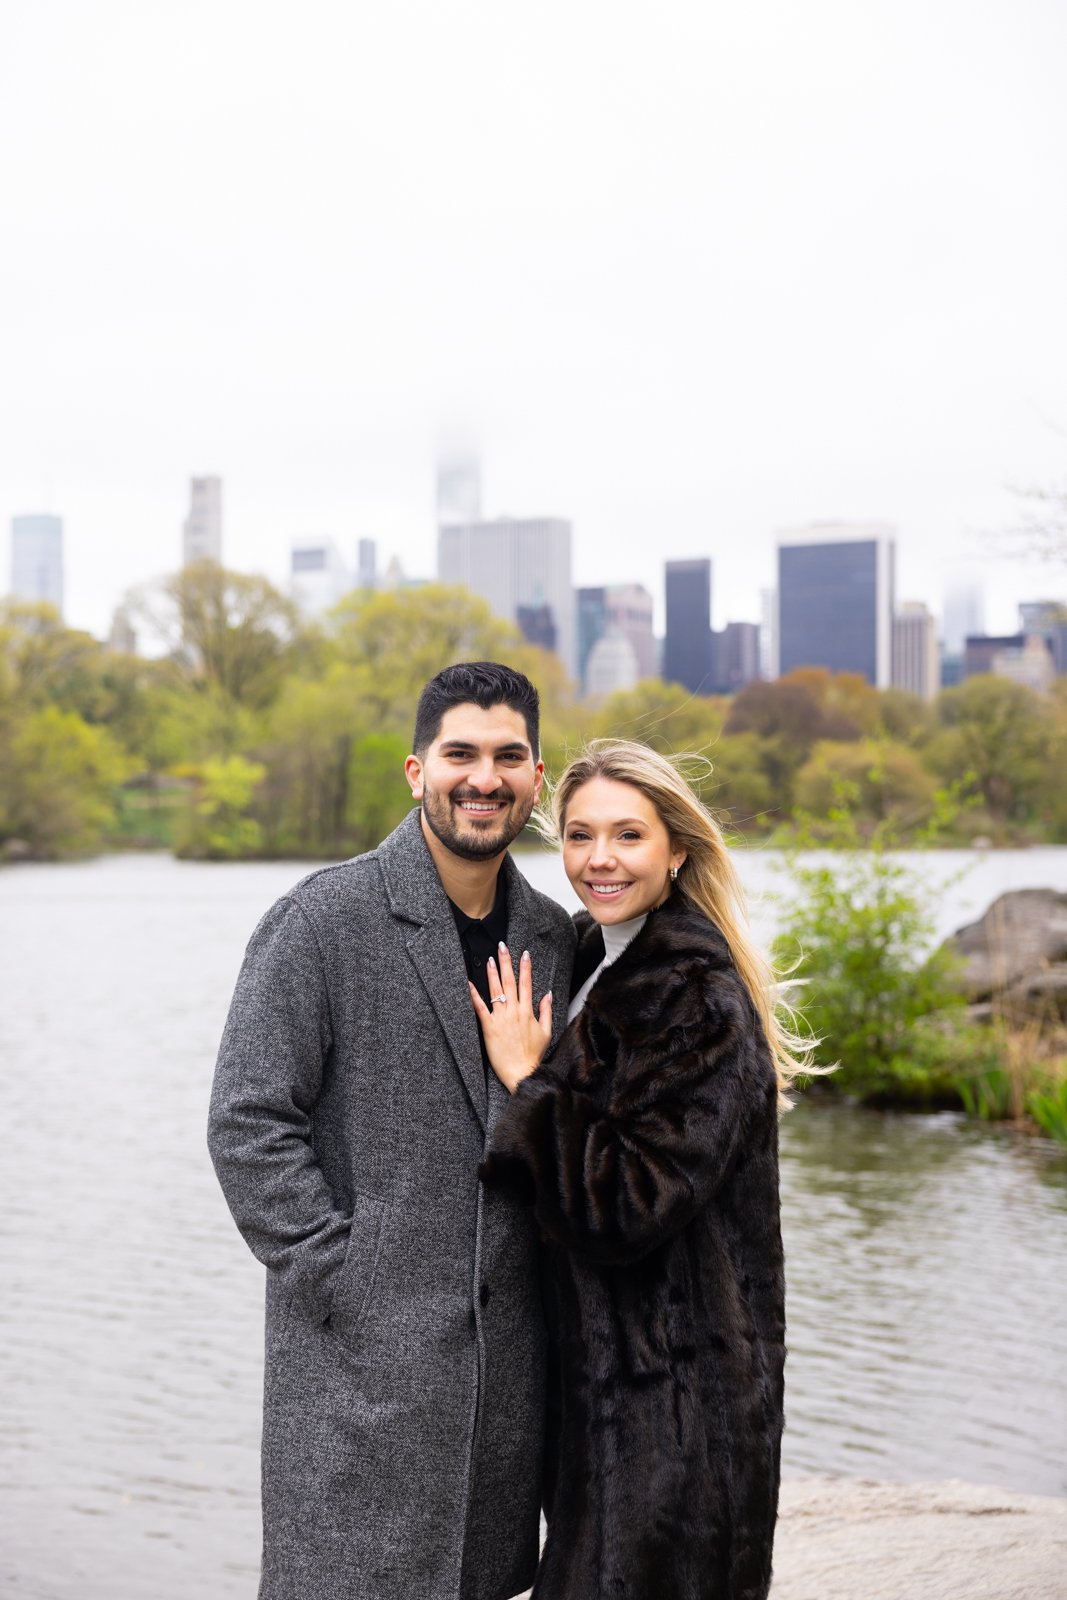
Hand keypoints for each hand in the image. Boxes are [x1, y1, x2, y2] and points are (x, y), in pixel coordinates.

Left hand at [469, 942, 552, 1093]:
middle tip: (502, 947)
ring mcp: (501, 1019)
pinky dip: (475, 996)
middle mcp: (514, 1012)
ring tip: (490, 959)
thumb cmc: (533, 1055)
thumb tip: (548, 995)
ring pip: (496, 991)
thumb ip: (546, 1011)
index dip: (525, 967)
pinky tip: (470, 984)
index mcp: (528, 1012)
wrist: (522, 1073)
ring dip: (492, 974)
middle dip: (506, 962)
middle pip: (510, 982)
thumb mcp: (546, 1032)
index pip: (527, 984)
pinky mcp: (489, 1028)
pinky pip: (480, 1008)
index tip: (524, 953)